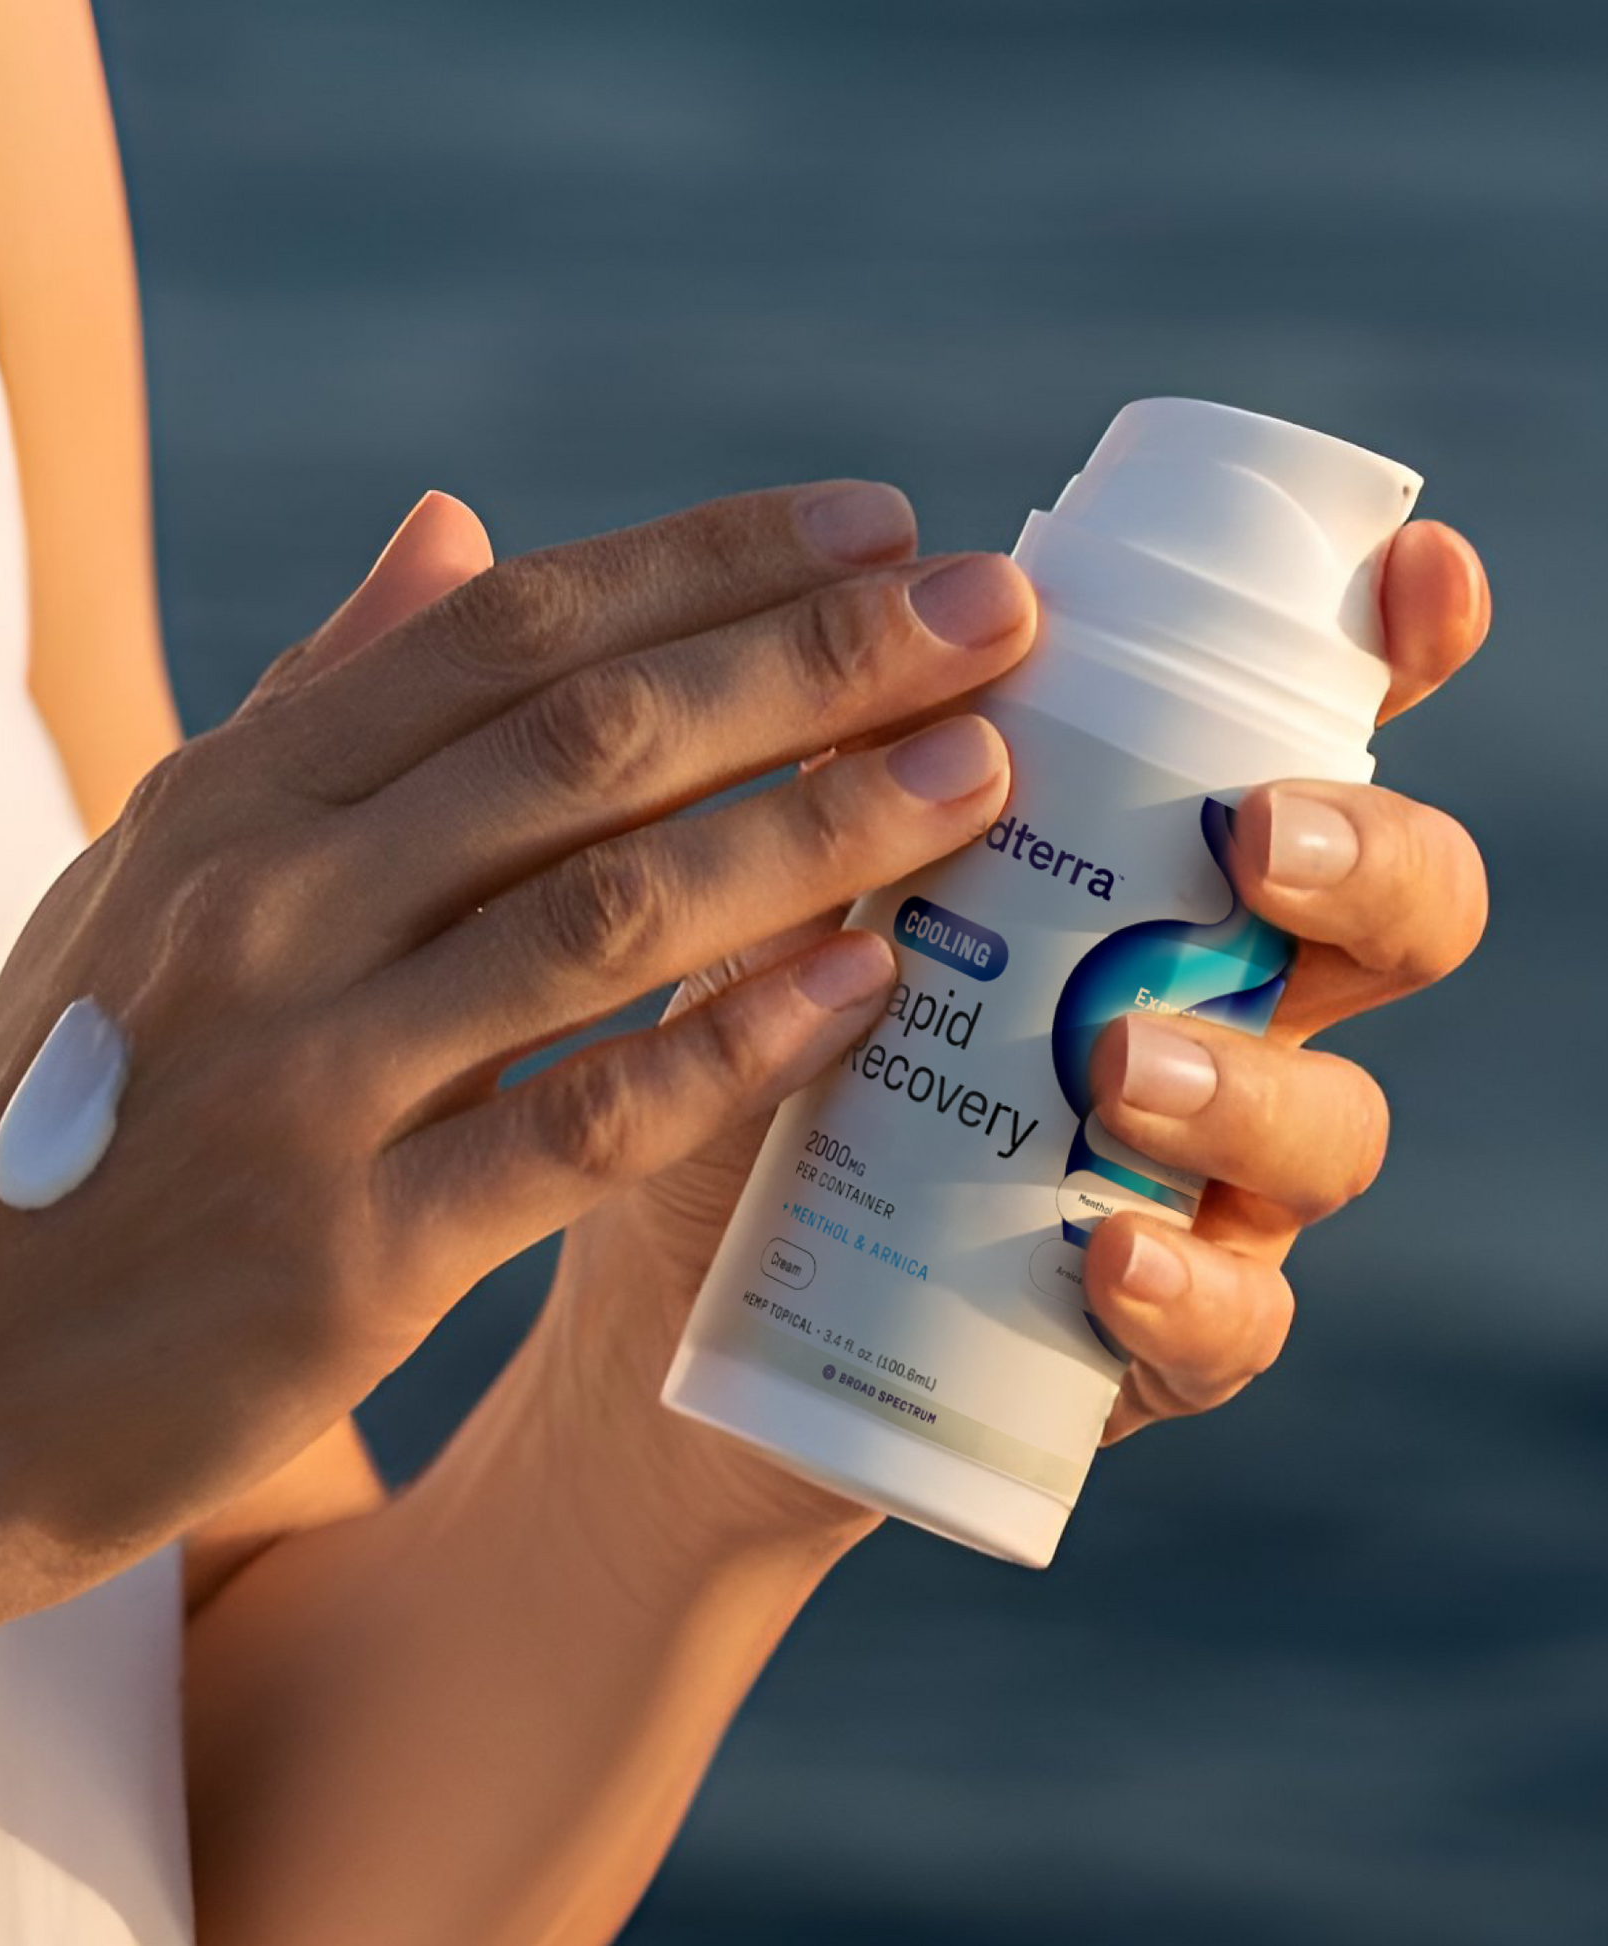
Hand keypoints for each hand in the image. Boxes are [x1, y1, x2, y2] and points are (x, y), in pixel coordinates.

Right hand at [0, 480, 1039, 1620]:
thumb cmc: (69, 1118)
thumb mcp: (151, 876)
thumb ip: (314, 703)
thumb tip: (458, 524)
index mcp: (231, 800)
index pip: (507, 630)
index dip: (709, 564)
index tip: (879, 524)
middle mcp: (266, 902)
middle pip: (587, 738)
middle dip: (810, 659)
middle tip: (990, 612)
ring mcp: (303, 1077)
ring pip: (608, 909)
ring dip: (814, 828)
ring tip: (978, 773)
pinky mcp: (346, 1252)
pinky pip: (579, 1120)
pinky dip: (732, 1047)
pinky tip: (868, 984)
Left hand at [527, 518, 1491, 1549]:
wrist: (705, 1287)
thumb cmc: (766, 1059)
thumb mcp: (790, 900)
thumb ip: (850, 781)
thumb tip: (886, 606)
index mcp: (1151, 879)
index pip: (1307, 750)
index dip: (1394, 659)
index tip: (1412, 575)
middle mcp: (1216, 1012)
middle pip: (1394, 920)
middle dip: (1369, 864)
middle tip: (1257, 839)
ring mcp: (1202, 1177)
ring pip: (1333, 1125)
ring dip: (1248, 1087)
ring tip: (1118, 1067)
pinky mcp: (1153, 1337)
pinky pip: (1233, 1324)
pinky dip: (1189, 1292)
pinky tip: (1107, 1263)